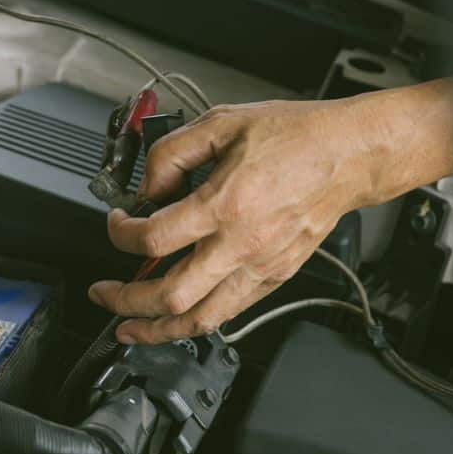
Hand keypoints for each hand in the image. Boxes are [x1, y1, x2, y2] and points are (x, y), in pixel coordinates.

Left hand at [87, 99, 384, 343]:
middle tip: (103, 294)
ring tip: (129, 328)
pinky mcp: (274, 278)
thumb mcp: (222, 123)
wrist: (349, 154)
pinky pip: (228, 314)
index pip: (152, 239)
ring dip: (156, 330)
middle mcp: (242, 244)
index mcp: (225, 204)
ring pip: (200, 320)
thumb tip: (146, 187)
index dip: (120, 234)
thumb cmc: (295, 137)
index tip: (116, 224)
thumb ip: (172, 153)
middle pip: (170, 296)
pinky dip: (194, 323)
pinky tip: (174, 319)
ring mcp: (260, 267)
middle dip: (125, 301)